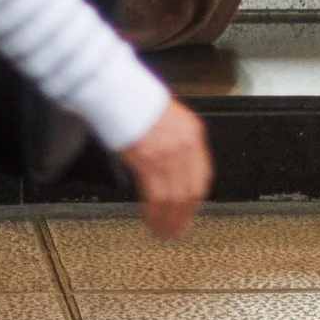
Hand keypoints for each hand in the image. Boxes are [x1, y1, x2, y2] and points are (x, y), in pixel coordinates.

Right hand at [119, 93, 211, 235]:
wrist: (117, 88)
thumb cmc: (136, 100)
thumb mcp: (168, 118)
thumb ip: (177, 143)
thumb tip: (175, 171)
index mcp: (193, 133)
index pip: (202, 176)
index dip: (195, 199)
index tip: (189, 211)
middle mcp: (185, 145)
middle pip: (191, 192)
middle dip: (183, 216)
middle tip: (177, 230)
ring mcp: (167, 154)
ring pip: (175, 199)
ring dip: (168, 220)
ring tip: (162, 231)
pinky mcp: (148, 161)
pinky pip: (156, 196)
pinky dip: (154, 213)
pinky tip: (150, 219)